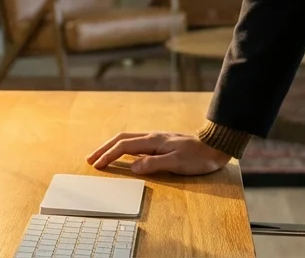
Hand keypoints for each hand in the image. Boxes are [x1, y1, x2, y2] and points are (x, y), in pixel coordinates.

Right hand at [85, 132, 230, 175]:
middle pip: (121, 139)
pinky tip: (123, 155)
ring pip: (127, 139)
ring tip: (101, 156)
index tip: (96, 165)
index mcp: (153, 141)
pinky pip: (136, 143)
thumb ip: (153, 164)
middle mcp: (152, 137)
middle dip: (104, 148)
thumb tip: (132, 167)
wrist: (215, 147)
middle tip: (90, 159)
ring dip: (112, 147)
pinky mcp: (161, 143)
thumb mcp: (177, 162)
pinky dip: (123, 148)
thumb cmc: (198, 157)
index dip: (108, 155)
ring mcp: (156, 139)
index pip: (124, 146)